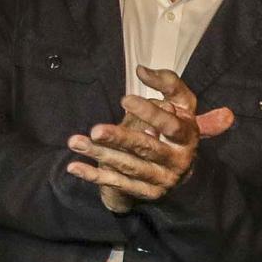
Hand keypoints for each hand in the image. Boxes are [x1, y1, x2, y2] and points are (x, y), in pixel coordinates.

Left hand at [68, 66, 234, 205]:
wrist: (178, 166)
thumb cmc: (174, 126)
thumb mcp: (180, 103)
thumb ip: (167, 83)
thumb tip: (141, 70)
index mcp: (187, 137)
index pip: (170, 126)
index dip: (149, 112)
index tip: (124, 99)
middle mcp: (178, 161)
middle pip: (146, 148)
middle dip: (120, 139)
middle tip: (96, 130)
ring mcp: (162, 179)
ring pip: (128, 166)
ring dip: (100, 154)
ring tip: (75, 142)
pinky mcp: (146, 192)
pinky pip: (117, 183)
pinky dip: (95, 175)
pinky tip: (74, 166)